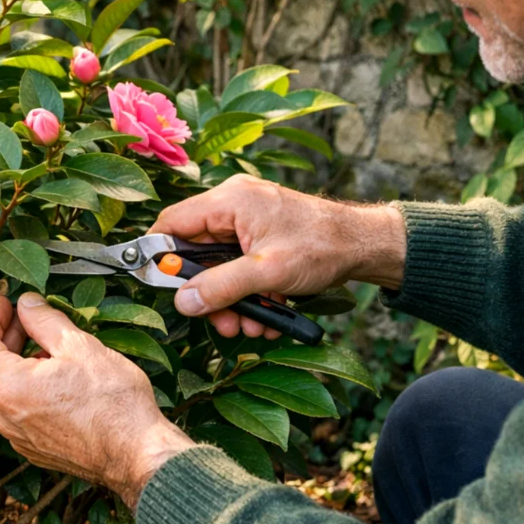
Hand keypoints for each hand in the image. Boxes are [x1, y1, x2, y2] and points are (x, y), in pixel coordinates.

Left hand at [0, 293, 193, 508]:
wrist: (138, 455)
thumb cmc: (114, 404)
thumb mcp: (79, 346)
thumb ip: (44, 320)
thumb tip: (26, 304)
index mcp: (9, 388)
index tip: (3, 302)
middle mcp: (5, 417)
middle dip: (7, 336)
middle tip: (29, 317)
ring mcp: (19, 437)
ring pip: (7, 389)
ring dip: (20, 362)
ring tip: (51, 347)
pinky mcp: (35, 449)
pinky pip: (21, 411)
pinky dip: (30, 388)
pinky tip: (58, 378)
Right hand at [151, 175, 405, 337]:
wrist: (364, 245)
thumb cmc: (322, 247)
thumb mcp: (267, 272)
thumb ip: (220, 287)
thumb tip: (182, 302)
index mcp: (229, 200)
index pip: (172, 223)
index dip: (160, 255)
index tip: (158, 285)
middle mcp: (233, 205)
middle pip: (195, 252)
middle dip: (209, 292)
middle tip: (221, 321)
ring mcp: (247, 221)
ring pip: (218, 265)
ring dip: (231, 300)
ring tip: (253, 323)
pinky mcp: (259, 236)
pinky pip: (238, 266)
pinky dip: (248, 292)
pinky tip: (267, 312)